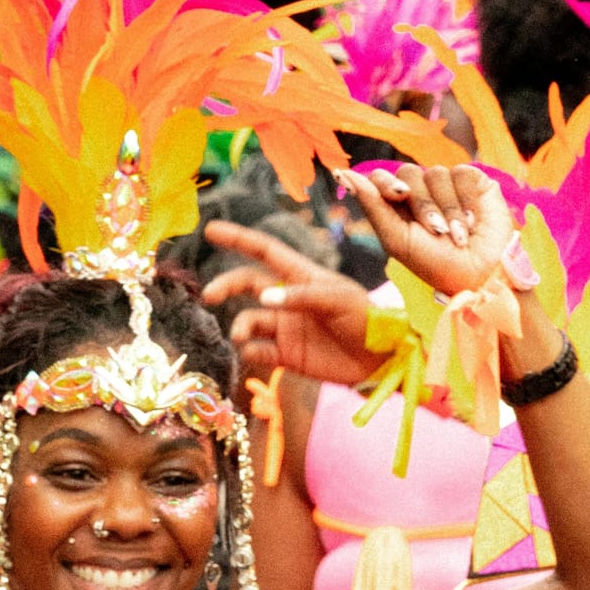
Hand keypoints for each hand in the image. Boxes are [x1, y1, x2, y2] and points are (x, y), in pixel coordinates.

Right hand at [201, 220, 383, 383]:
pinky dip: (250, 351)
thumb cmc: (366, 318)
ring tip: (240, 336)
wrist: (380, 359)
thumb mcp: (339, 298)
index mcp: (301, 276)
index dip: (238, 239)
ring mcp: (286, 327)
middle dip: (226, 286)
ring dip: (240, 326)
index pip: (265, 251)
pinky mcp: (287, 355)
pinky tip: (255, 352)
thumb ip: (301, 296)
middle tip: (210, 295)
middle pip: (247, 284)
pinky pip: (258, 351)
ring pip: (249, 320)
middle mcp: (288, 299)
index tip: (211, 230)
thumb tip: (263, 300)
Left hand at [336, 163, 513, 299]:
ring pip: (437, 173)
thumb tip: (341, 173)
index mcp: (397, 207)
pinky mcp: (474, 182)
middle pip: (409, 173)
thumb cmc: (436, 265)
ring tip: (459, 236)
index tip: (398, 195)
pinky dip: (466, 200)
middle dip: (423, 205)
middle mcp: (420, 192)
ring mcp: (446, 186)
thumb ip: (372, 205)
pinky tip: (472, 222)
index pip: (382, 177)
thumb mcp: (398, 240)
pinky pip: (463, 173)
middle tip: (437, 232)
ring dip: (447, 209)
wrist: (481, 275)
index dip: (387, 182)